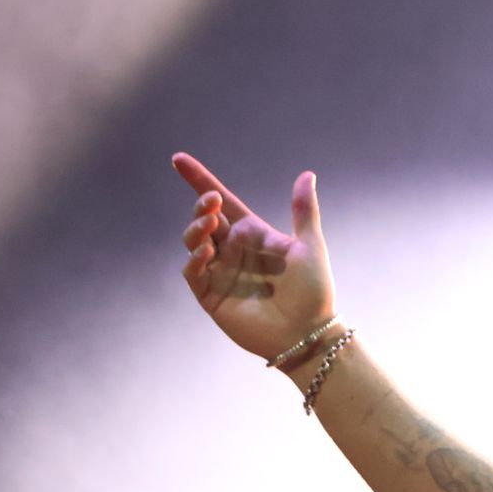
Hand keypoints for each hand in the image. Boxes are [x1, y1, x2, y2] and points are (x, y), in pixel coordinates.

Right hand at [172, 152, 335, 361]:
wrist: (308, 332)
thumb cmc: (313, 291)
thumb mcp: (309, 246)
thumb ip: (303, 211)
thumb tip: (307, 174)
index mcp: (253, 234)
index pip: (222, 202)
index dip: (200, 181)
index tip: (179, 159)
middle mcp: (233, 250)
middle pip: (205, 219)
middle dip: (202, 206)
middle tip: (212, 203)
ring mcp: (220, 272)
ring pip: (194, 242)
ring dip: (197, 229)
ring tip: (210, 224)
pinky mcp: (211, 296)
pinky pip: (194, 272)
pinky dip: (195, 259)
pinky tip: (206, 252)